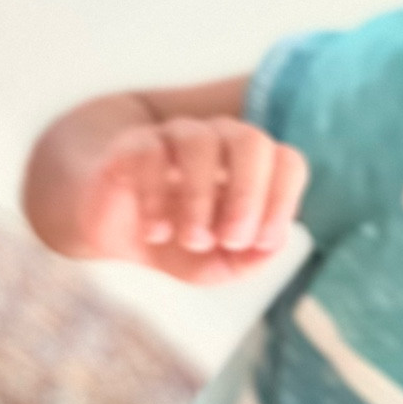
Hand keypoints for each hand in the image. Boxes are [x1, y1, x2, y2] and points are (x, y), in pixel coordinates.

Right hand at [79, 114, 306, 283]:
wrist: (116, 236)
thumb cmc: (176, 244)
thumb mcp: (216, 265)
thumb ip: (249, 260)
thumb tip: (273, 244)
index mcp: (249, 169)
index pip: (286, 162)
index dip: (282, 200)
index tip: (262, 241)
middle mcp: (219, 143)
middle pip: (251, 141)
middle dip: (248, 194)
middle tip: (231, 239)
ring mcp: (175, 138)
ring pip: (201, 143)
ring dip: (201, 198)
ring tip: (192, 240)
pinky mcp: (134, 145)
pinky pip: (151, 154)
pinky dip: (157, 197)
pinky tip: (155, 232)